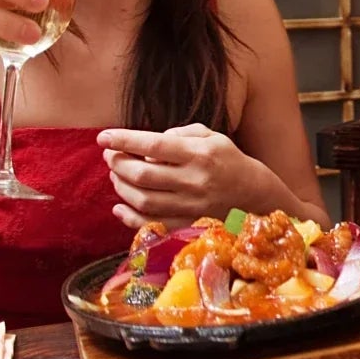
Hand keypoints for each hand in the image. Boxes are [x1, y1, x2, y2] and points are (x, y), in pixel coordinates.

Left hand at [98, 124, 259, 228]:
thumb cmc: (229, 161)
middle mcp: (194, 181)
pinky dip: (130, 218)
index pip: (154, 145)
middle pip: (143, 174)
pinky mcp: (188, 224)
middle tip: (110, 156)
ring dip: (122, 187)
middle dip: (118, 163)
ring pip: (143, 200)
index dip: (124, 141)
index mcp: (200, 154)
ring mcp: (191, 206)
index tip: (103, 137)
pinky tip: (119, 207)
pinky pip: (152, 225)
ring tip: (117, 176)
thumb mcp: (212, 136)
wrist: (256, 195)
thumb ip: (180, 133)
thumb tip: (148, 146)